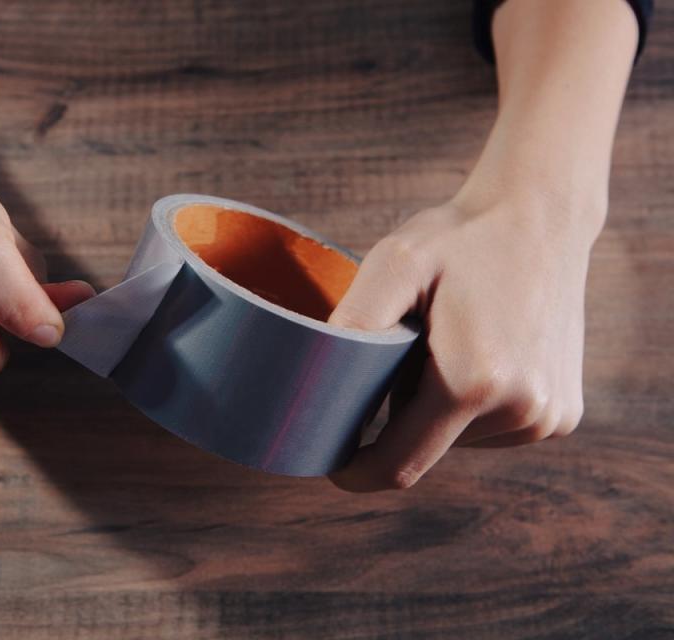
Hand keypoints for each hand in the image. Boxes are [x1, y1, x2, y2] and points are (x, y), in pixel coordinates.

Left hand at [327, 180, 600, 490]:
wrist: (540, 214)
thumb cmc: (458, 238)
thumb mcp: (393, 265)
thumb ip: (354, 326)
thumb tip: (319, 393)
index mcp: (473, 384)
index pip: (398, 466)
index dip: (355, 473)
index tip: (328, 461)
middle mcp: (520, 412)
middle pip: (426, 447)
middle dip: (396, 416)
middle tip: (404, 350)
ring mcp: (548, 418)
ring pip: (457, 439)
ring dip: (435, 407)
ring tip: (449, 342)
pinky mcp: (562, 416)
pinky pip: (491, 429)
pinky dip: (469, 404)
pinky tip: (479, 352)